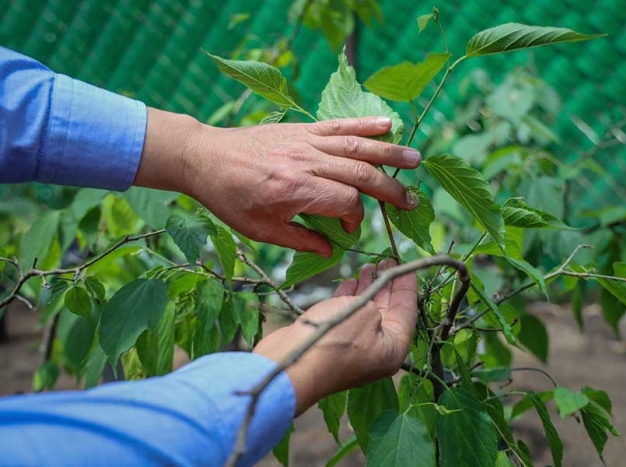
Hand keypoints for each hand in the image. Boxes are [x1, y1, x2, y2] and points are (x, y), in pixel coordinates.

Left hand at [135, 109, 420, 256]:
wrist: (205, 158)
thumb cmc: (230, 198)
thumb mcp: (261, 231)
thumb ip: (300, 240)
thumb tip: (331, 251)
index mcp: (296, 190)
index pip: (346, 202)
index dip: (355, 218)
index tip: (348, 228)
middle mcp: (306, 162)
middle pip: (360, 174)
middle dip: (391, 189)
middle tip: (413, 201)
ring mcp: (306, 142)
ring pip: (357, 146)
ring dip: (389, 153)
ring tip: (416, 160)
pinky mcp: (302, 129)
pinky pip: (339, 125)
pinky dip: (364, 124)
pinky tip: (387, 125)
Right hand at [253, 260, 417, 414]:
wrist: (294, 363)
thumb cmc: (335, 339)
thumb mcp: (366, 312)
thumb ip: (375, 301)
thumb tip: (370, 305)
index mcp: (393, 349)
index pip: (407, 311)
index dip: (407, 286)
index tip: (407, 266)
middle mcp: (377, 351)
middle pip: (387, 311)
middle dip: (386, 284)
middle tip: (386, 261)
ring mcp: (353, 348)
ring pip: (365, 312)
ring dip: (367, 288)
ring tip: (367, 266)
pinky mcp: (332, 343)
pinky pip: (346, 316)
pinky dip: (349, 298)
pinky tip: (349, 282)